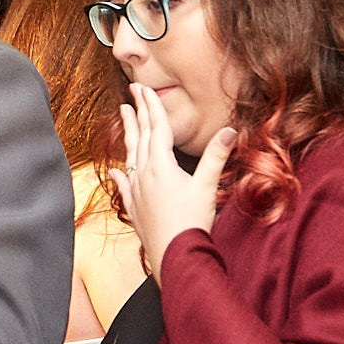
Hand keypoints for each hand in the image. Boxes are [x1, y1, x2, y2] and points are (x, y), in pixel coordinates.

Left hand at [106, 83, 235, 263]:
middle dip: (138, 112)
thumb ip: (216, 156)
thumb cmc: (192, 222)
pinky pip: (124, 184)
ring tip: (123, 115)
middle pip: (141, 136)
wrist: (174, 255)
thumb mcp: (207, 186)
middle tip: (132, 92)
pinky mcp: (134, 207)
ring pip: (130, 154)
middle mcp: (144, 174)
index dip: (152, 106)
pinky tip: (114, 171)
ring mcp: (136, 190)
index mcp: (161, 165)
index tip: (144, 88)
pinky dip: (120, 173)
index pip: (156, 127)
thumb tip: (229, 130)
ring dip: (129, 133)